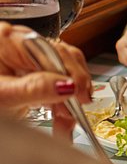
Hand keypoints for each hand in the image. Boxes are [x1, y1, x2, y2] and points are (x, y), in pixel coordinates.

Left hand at [0, 22, 92, 138]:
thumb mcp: (1, 96)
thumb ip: (34, 89)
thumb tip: (68, 85)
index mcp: (8, 40)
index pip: (53, 52)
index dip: (72, 75)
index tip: (81, 98)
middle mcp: (20, 44)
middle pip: (62, 59)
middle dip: (72, 89)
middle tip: (73, 115)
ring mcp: (26, 58)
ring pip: (64, 72)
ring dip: (70, 99)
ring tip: (65, 123)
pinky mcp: (29, 73)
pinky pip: (56, 82)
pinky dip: (62, 102)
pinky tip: (61, 118)